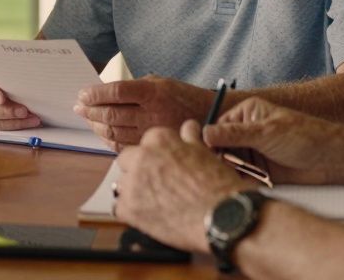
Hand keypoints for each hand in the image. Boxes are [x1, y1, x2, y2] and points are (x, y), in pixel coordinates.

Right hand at [0, 61, 39, 129]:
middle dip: (7, 111)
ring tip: (31, 118)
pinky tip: (25, 122)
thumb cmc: (3, 60)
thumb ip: (10, 62)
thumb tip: (28, 63)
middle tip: (24, 111)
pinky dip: (11, 125)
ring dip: (12, 121)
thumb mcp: (4, 56)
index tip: (1, 99)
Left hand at [74, 76, 212, 149]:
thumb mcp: (161, 82)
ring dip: (96, 125)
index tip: (82, 94)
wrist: (212, 117)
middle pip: (111, 114)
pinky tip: (102, 132)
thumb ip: (134, 87)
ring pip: (114, 132)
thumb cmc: (182, 97)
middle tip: (79, 107)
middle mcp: (152, 113)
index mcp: (153, 92)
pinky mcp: (153, 148)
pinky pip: (123, 146)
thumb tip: (103, 93)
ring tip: (87, 118)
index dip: (95, 94)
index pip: (116, 92)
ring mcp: (152, 133)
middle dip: (90, 111)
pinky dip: (108, 139)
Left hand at [114, 120, 248, 252]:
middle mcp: (141, 157)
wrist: (223, 216)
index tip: (165, 166)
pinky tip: (151, 216)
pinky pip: (120, 207)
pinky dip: (132, 212)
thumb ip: (190, 138)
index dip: (157, 156)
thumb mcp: (205, 153)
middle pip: (128, 160)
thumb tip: (189, 127)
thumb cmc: (218, 184)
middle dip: (139, 169)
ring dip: (134, 191)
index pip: (147, 143)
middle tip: (158, 184)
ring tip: (156, 202)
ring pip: (122, 184)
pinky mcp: (129, 209)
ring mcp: (132, 183)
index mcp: (158, 139)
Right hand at [203, 97, 343, 184]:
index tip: (205, 156)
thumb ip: (234, 134)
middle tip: (222, 171)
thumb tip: (203, 133)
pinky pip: (240, 177)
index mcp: (247, 113)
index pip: (216, 128)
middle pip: (219, 147)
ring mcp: (252, 152)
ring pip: (228, 163)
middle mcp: (247, 131)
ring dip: (229, 172)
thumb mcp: (266, 133)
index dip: (209, 143)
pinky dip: (238, 182)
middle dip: (219, 159)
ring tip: (234, 179)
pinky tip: (240, 186)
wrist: (330, 160)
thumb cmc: (304, 137)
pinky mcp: (259, 171)